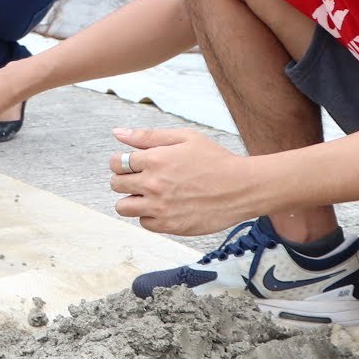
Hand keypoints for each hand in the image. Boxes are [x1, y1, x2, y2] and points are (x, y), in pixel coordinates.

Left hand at [106, 126, 260, 234]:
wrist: (242, 188)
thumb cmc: (216, 160)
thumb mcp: (184, 138)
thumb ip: (147, 136)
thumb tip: (117, 133)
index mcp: (154, 159)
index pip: (116, 162)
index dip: (120, 162)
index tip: (131, 164)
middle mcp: (153, 184)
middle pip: (116, 184)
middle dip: (124, 180)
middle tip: (142, 179)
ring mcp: (160, 207)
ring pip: (123, 207)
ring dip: (132, 200)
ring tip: (148, 195)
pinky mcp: (169, 225)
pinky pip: (144, 223)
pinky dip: (149, 215)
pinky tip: (165, 206)